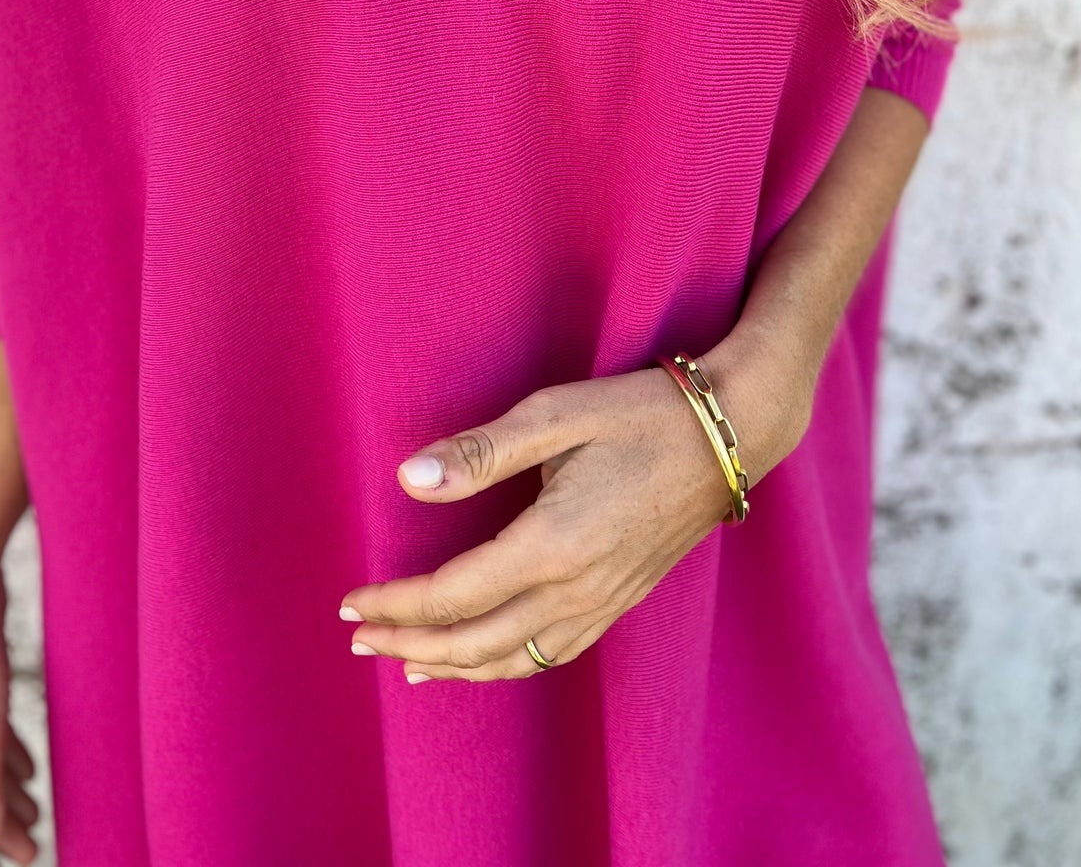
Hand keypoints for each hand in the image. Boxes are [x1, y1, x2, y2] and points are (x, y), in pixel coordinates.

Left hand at [338, 352, 813, 681]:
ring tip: (407, 662)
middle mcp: (576, 589)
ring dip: (454, 666)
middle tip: (359, 639)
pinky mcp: (621, 600)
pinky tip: (486, 656)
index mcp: (552, 544)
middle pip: (474, 643)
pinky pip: (551, 654)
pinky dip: (505, 665)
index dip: (396, 605)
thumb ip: (481, 451)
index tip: (351, 602)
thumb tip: (410, 480)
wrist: (730, 434)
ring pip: (514, 660)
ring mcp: (603, 602)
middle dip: (410, 645)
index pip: (452, 596)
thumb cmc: (639, 414)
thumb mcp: (555, 415)